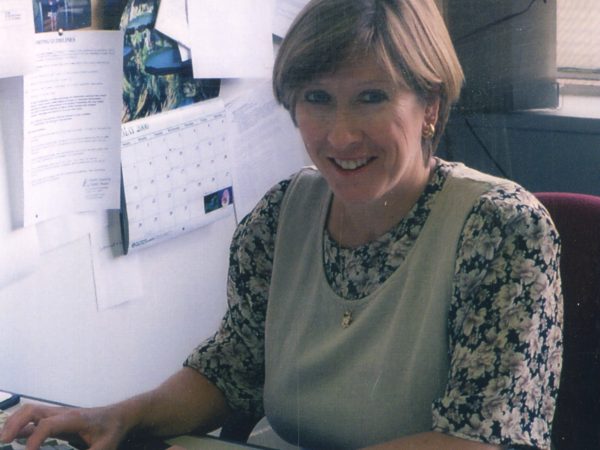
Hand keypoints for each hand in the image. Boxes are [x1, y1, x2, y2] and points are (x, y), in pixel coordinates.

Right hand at [0, 404, 128, 449]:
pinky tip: (13, 439)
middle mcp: (62, 413)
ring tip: (3, 440)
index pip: (48, 424)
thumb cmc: (111, 430)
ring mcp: (57, 414)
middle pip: (32, 410)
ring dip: (14, 423)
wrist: (116, 416)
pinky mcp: (54, 419)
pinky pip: (33, 419)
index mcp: (73, 419)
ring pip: (30, 411)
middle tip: (3, 441)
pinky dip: (20, 427)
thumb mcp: (105, 446)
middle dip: (15, 424)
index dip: (34, 440)